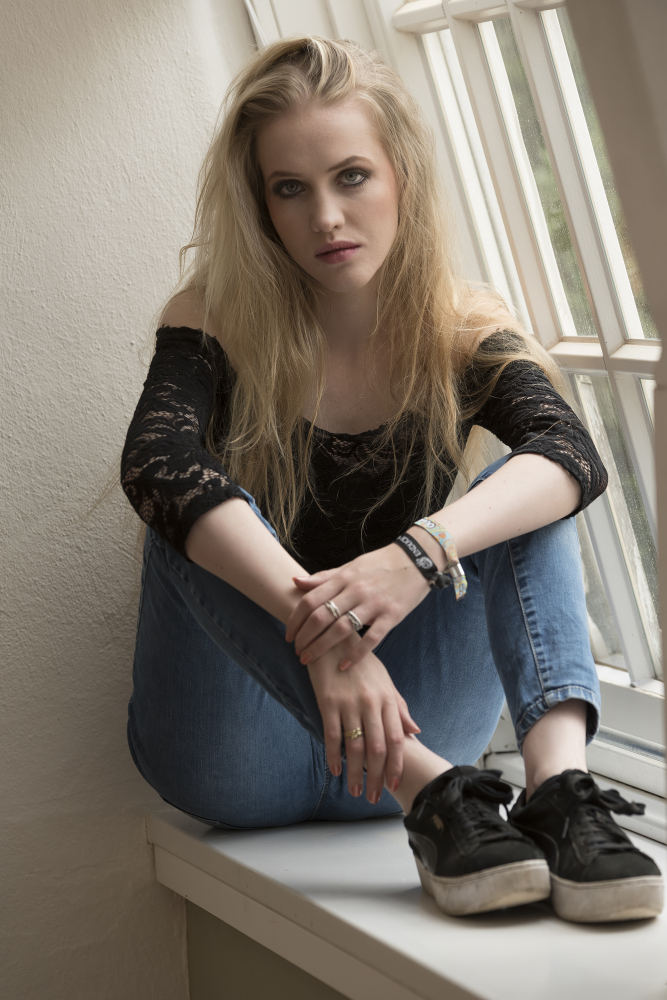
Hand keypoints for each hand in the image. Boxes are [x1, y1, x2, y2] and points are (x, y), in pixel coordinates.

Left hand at [285, 543, 431, 670]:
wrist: (416, 559)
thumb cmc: (380, 564)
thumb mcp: (351, 566)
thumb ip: (324, 577)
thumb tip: (295, 581)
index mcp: (343, 578)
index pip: (310, 600)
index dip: (295, 620)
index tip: (289, 636)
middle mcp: (355, 590)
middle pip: (321, 617)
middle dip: (305, 638)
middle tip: (297, 653)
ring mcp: (374, 603)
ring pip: (341, 629)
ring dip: (322, 648)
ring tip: (310, 660)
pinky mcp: (391, 615)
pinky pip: (371, 639)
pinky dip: (355, 654)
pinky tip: (343, 666)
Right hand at [307, 644, 420, 802]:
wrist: (333, 638)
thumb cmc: (361, 662)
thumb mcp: (385, 681)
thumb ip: (400, 707)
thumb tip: (415, 731)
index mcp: (387, 699)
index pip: (396, 739)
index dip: (396, 765)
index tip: (395, 784)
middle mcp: (371, 703)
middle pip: (378, 748)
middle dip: (378, 777)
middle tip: (374, 798)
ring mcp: (349, 703)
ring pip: (355, 747)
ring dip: (356, 773)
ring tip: (355, 791)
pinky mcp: (328, 702)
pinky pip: (332, 735)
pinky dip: (333, 756)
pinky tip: (334, 771)